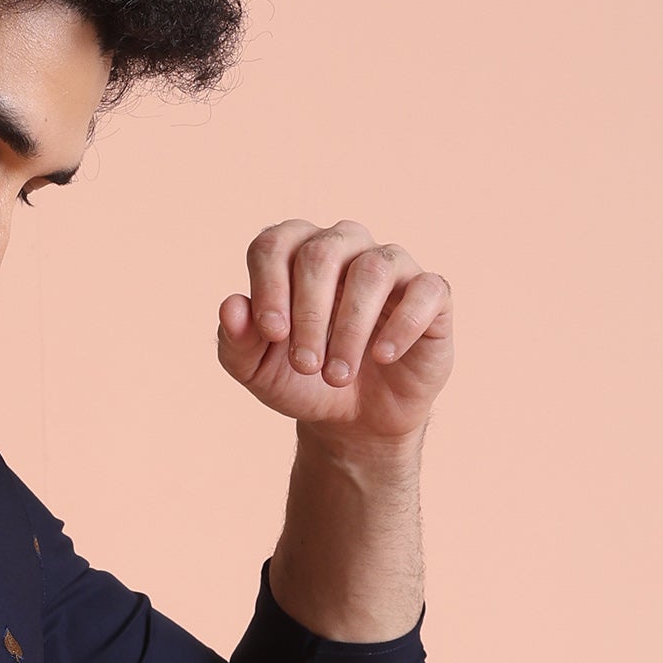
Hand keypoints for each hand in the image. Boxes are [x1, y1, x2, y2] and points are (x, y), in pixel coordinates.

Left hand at [218, 219, 451, 452]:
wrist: (353, 418)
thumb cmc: (302, 380)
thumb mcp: (257, 371)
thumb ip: (236, 342)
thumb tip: (232, 306)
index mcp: (295, 254)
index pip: (274, 244)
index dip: (269, 286)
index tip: (272, 334)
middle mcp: (344, 246)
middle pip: (321, 252)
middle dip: (309, 313)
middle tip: (306, 366)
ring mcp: (390, 265)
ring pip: (372, 269)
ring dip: (350, 327)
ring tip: (337, 375)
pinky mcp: (430, 292)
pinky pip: (425, 290)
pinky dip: (402, 325)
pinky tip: (381, 357)